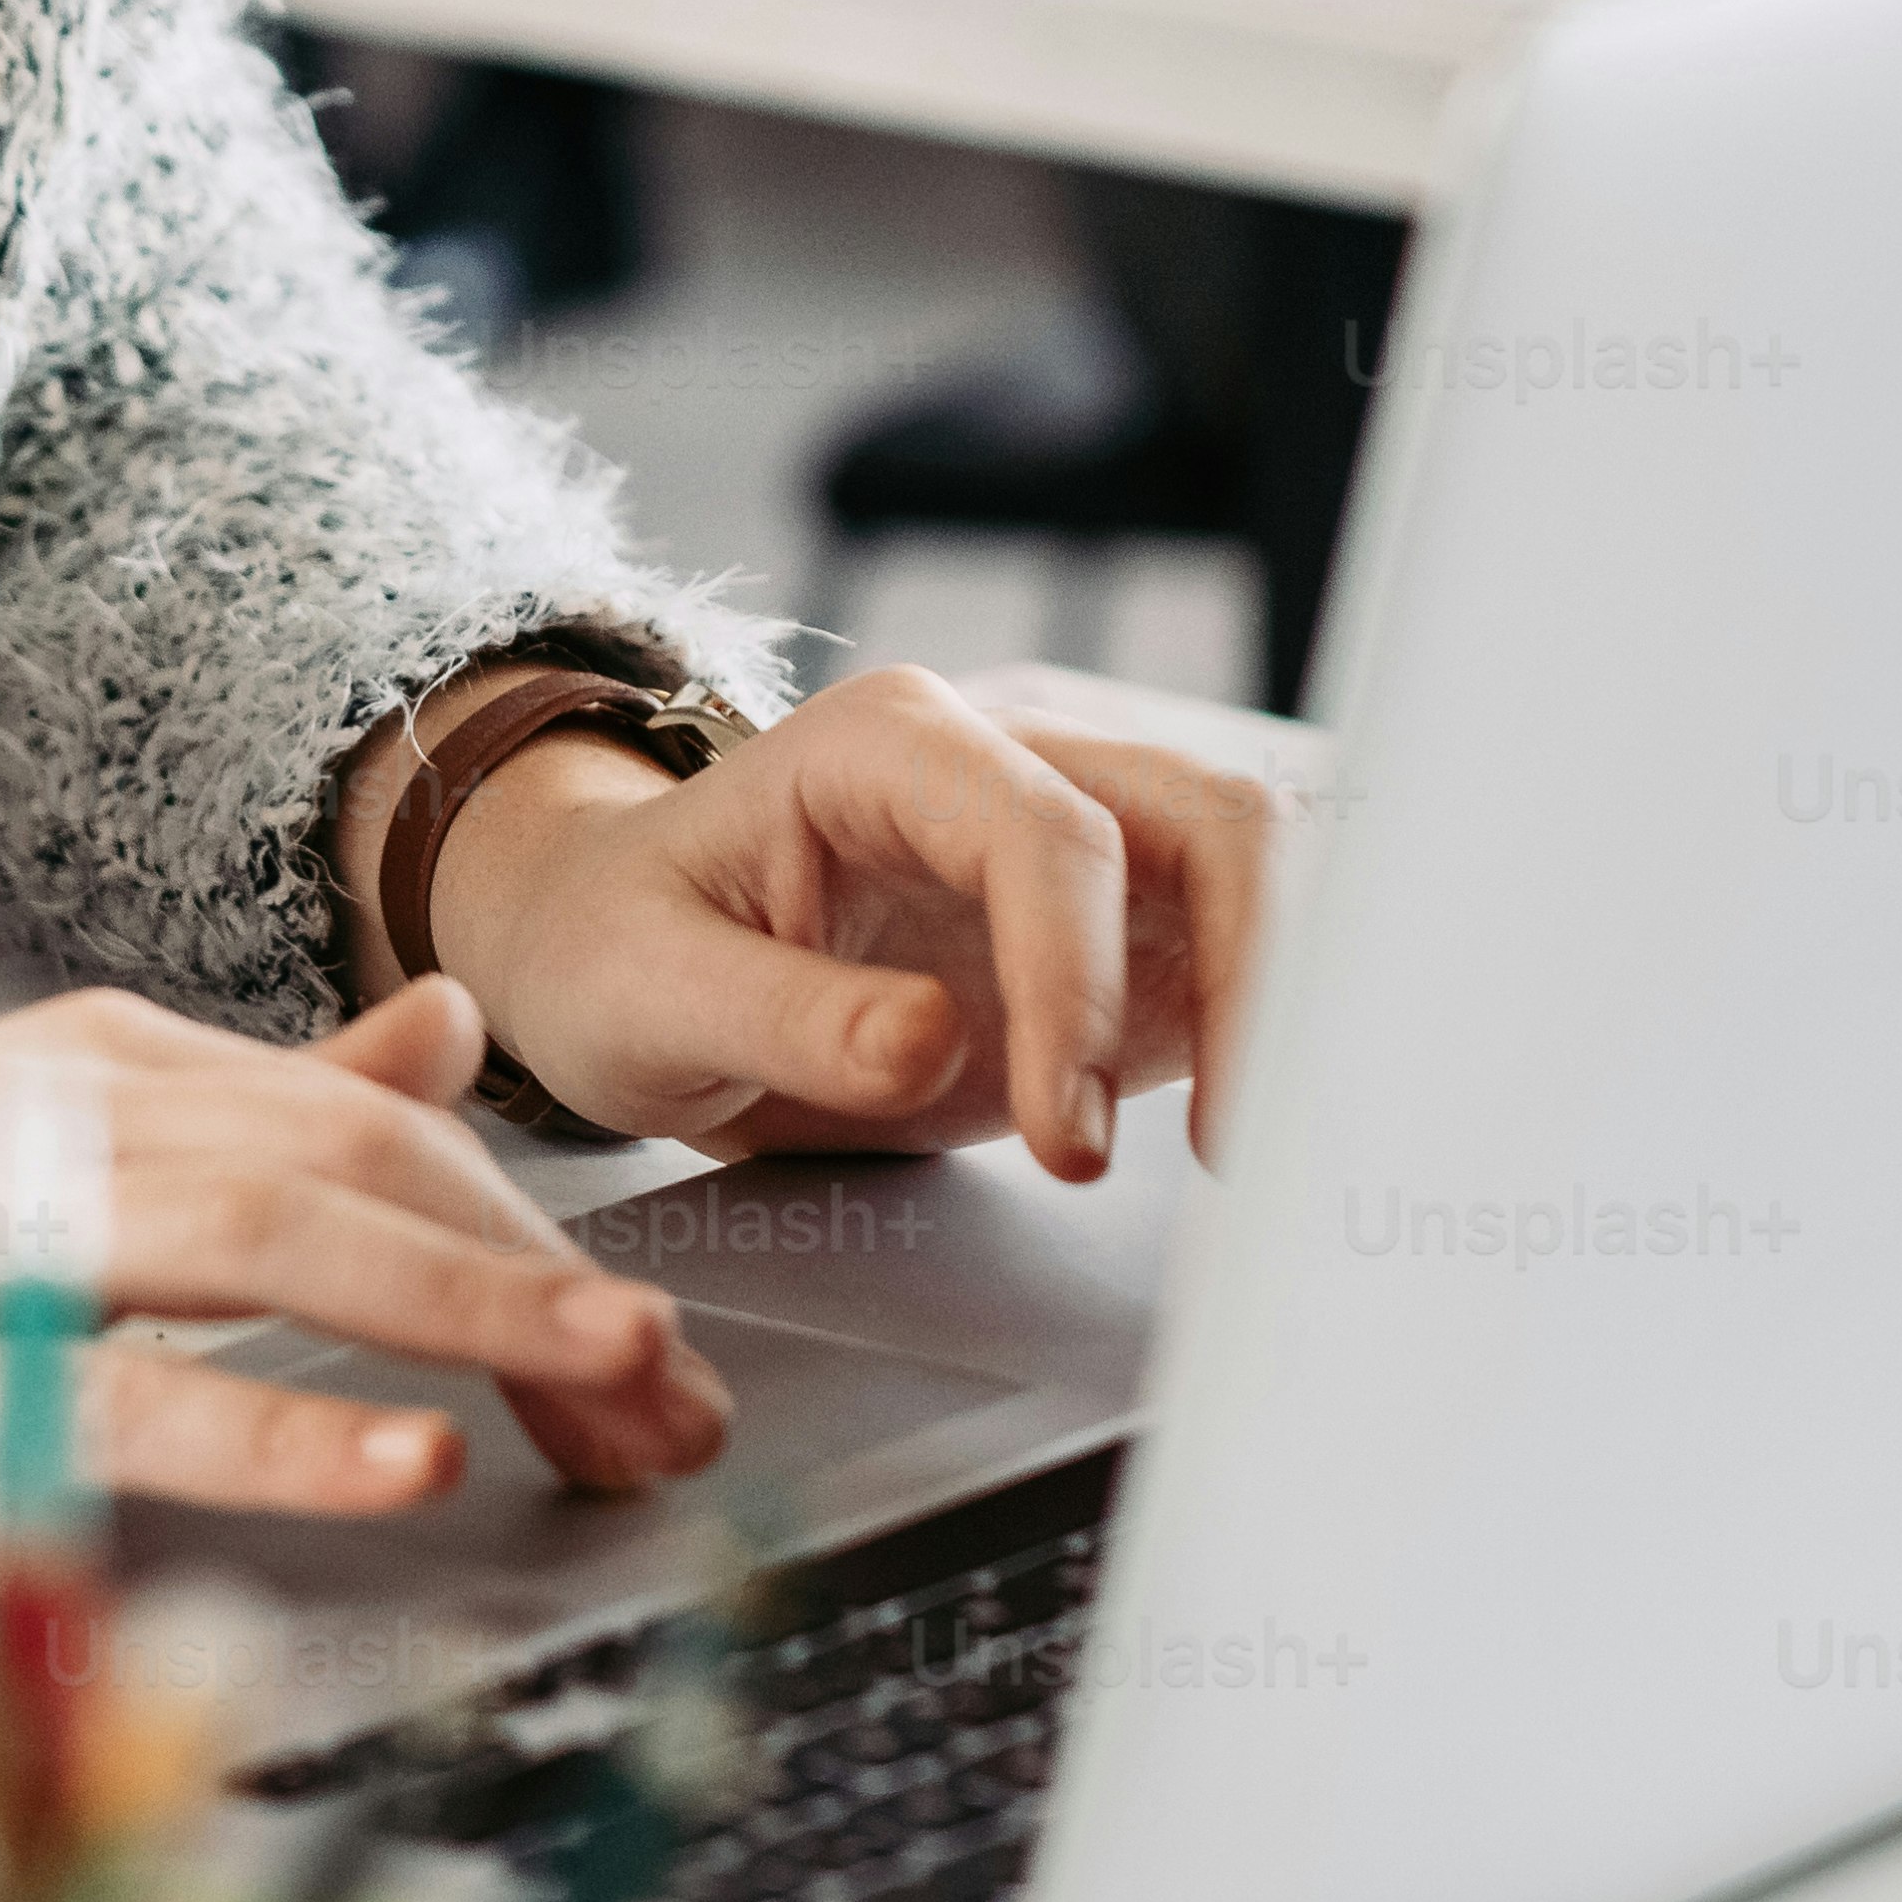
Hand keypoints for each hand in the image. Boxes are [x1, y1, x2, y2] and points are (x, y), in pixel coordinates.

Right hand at [0, 977, 728, 1547]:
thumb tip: (442, 1038)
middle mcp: (51, 1111)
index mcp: (93, 1062)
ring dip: (466, 1312)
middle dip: (542, 1284)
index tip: (649, 1351)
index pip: (370, 1133)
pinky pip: (122, 1390)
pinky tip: (392, 1450)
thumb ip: (246, 1096)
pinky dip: (274, 1416)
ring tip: (614, 1380)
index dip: (530, 1236)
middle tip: (682, 1395)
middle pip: (354, 1176)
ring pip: (274, 1242)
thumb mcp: (23, 1125)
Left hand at [431, 667, 1282, 1180]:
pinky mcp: (1111, 935)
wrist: (616, 952)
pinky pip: (1237, 955)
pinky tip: (1258, 1139)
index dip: (1080, 982)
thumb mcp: (642, 990)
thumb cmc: (616, 945)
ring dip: (1285, 1002)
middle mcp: (1003, 762)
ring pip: (1254, 869)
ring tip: (1255, 1156)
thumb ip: (782, 1016)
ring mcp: (1070, 841)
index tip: (1070, 1137)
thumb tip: (930, 1041)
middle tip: (1223, 1153)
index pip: (1050, 834)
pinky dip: (1273, 1035)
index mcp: (887, 744)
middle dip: (1249, 976)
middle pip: (1205, 816)